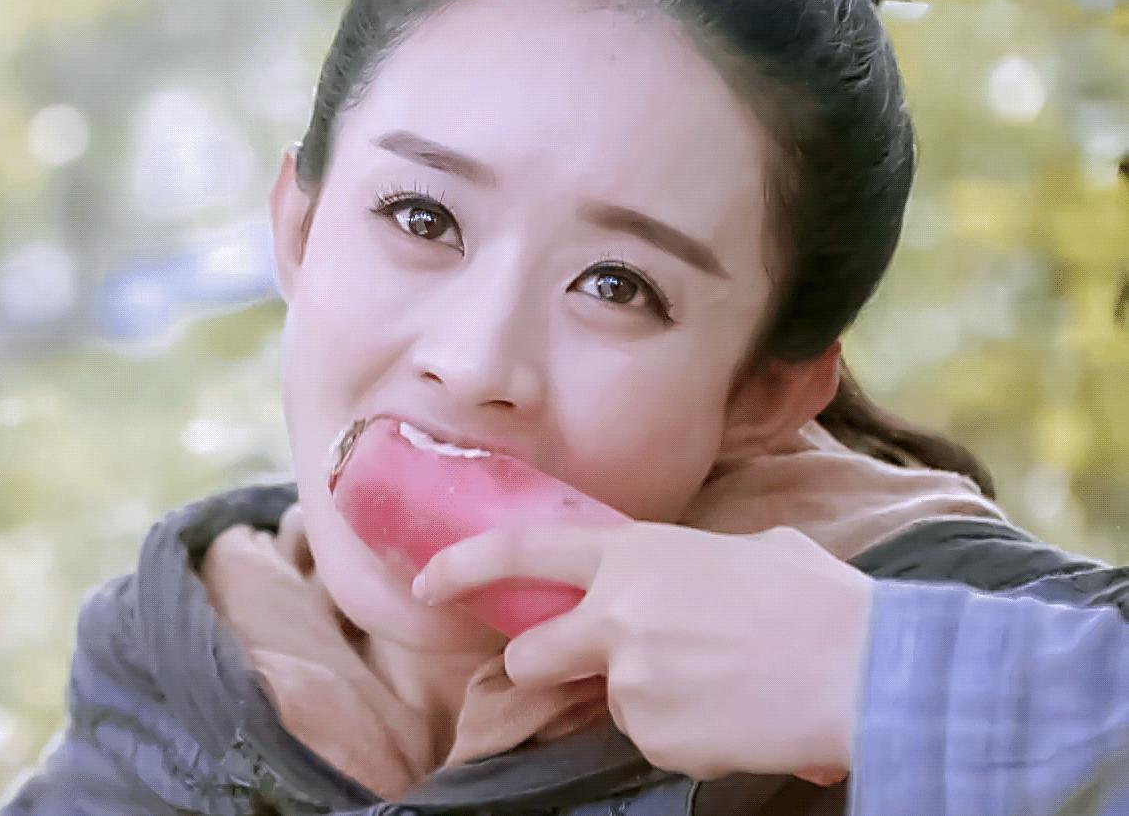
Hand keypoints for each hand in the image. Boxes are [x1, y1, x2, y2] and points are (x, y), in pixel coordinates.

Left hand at [411, 520, 873, 783]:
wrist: (866, 670)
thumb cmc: (821, 601)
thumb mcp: (754, 551)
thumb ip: (701, 562)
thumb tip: (699, 579)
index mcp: (637, 554)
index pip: (522, 550)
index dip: (463, 565)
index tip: (426, 581)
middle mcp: (618, 613)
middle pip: (533, 654)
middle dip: (542, 666)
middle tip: (587, 669)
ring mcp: (632, 680)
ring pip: (613, 703)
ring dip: (652, 703)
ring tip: (724, 688)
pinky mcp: (655, 737)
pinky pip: (655, 741)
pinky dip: (686, 736)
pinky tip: (735, 717)